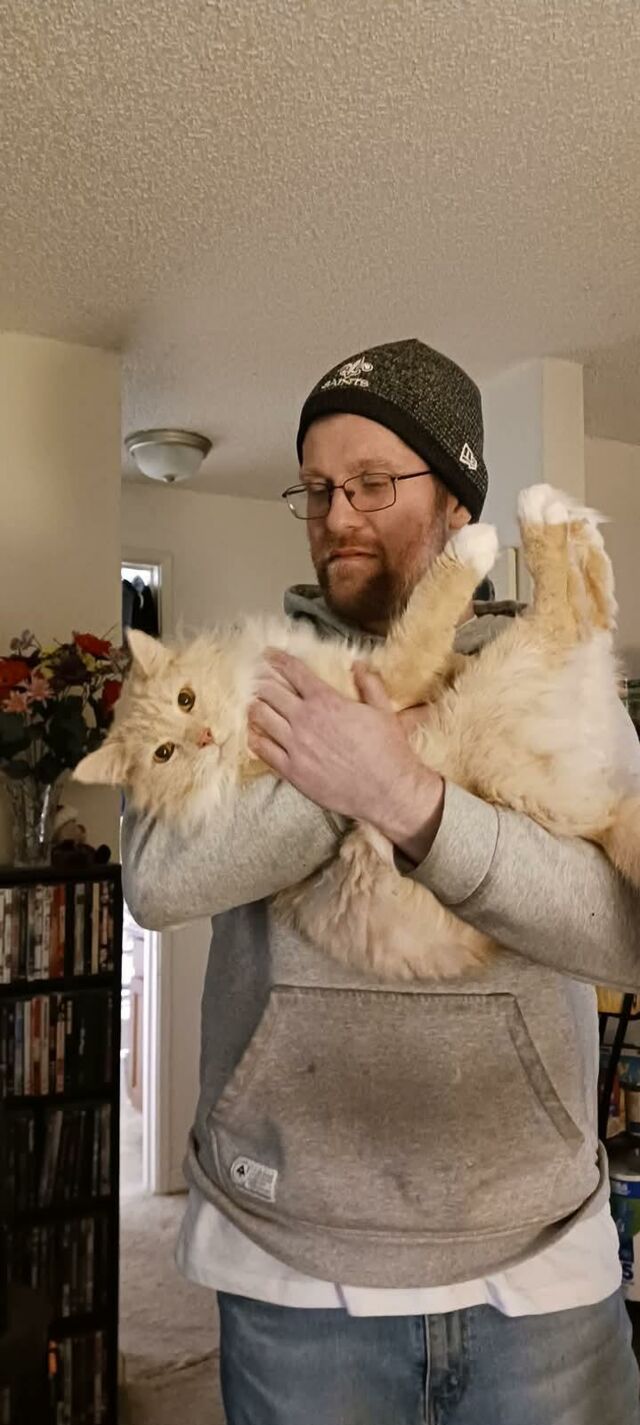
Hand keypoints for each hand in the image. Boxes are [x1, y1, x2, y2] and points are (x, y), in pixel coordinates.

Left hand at [248, 651, 443, 860]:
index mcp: (326, 700)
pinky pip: (263, 750)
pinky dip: (255, 739)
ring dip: (254, 707)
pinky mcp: (291, 770)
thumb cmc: (388, 750)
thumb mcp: (384, 710)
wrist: (386, 790)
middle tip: (256, 679)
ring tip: (252, 704)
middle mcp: (305, 719)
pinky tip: (253, 735)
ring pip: (261, 717)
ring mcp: (295, 745)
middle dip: (261, 682)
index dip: (278, 660)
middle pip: (270, 692)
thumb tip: (359, 664)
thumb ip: (369, 684)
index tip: (268, 654)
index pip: (294, 672)